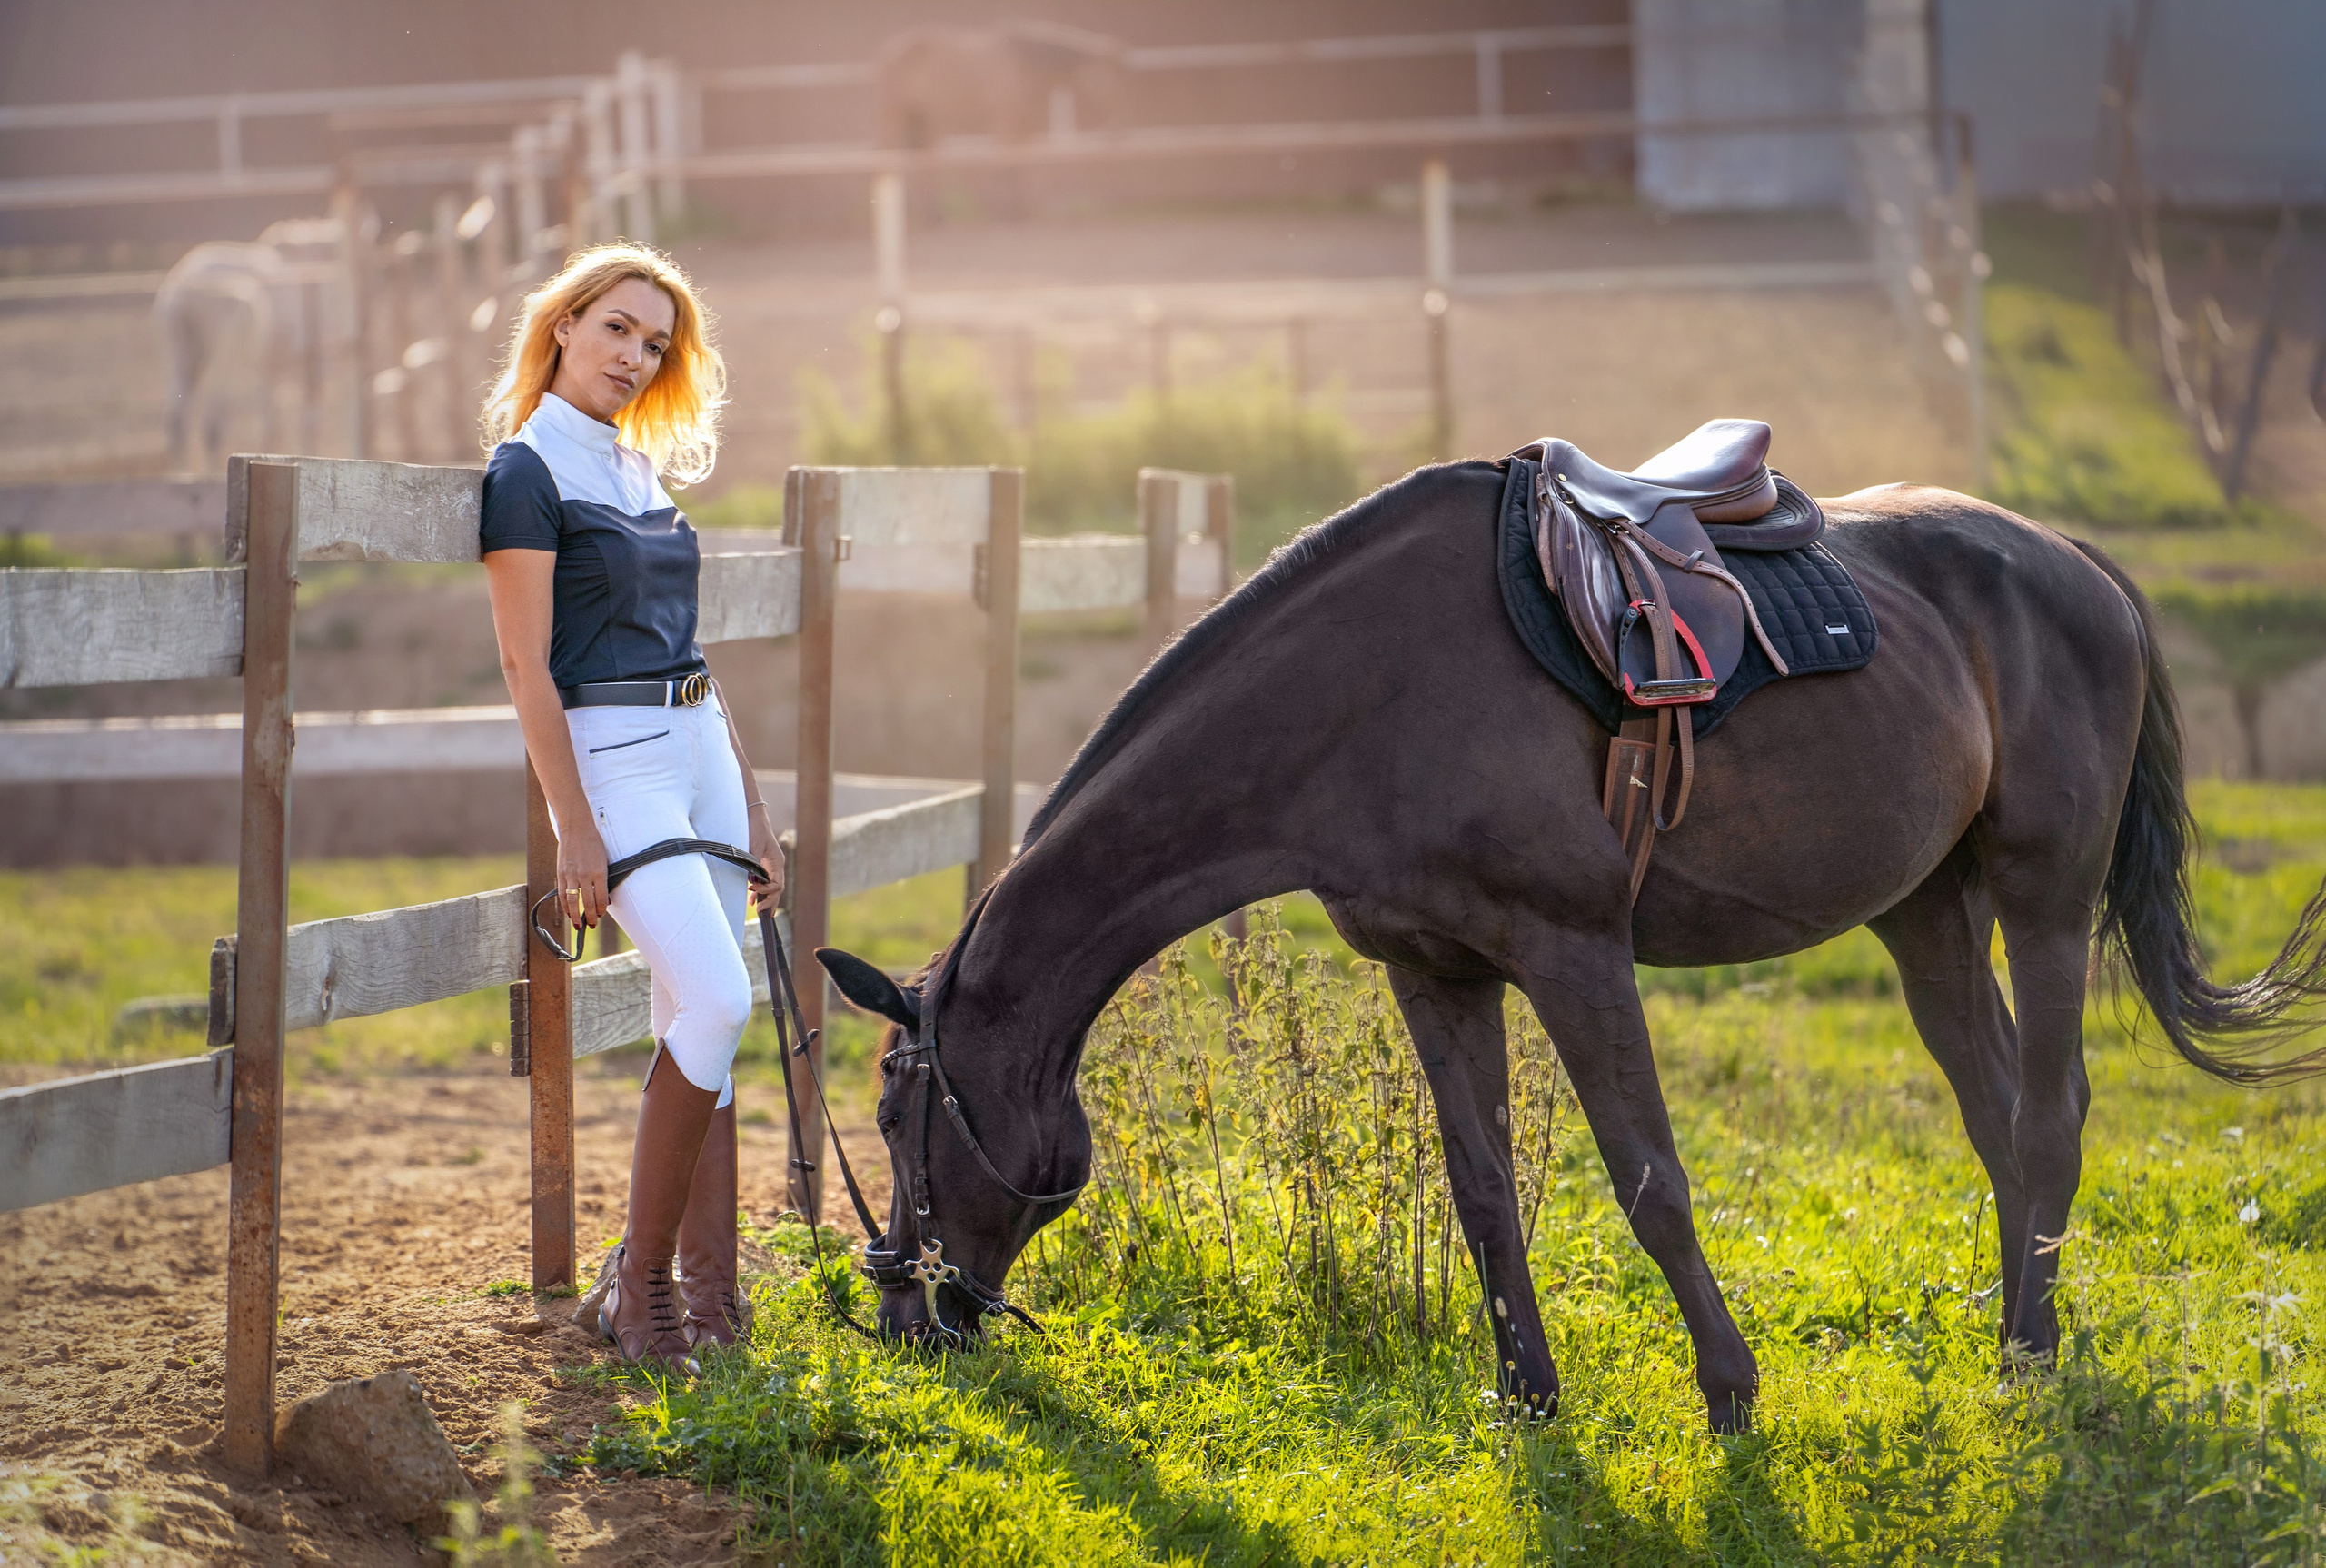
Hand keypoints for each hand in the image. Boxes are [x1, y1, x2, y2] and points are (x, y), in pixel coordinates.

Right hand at [557, 816, 610, 930]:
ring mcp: (571, 875)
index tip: (601, 915)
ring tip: (578, 925)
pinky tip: (568, 912)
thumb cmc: (594, 843)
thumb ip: (603, 879)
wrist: (577, 829)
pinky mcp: (561, 873)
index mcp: (599, 872)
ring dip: (575, 916)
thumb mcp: (604, 860)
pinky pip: (562, 893)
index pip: (601, 898)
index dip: (601, 910)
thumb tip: (603, 898)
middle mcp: (585, 875)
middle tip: (592, 925)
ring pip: (573, 901)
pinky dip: (565, 905)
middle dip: (590, 917)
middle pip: (587, 903)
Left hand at [746, 801, 783, 908]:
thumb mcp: (754, 846)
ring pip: (773, 887)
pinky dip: (760, 891)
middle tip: (760, 911)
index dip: (766, 891)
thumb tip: (752, 880)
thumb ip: (754, 863)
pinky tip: (753, 898)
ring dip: (766, 898)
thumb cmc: (755, 828)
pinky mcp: (764, 864)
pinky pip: (766, 881)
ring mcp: (771, 866)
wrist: (753, 816)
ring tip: (758, 909)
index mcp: (778, 862)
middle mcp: (776, 866)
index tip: (752, 890)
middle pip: (778, 889)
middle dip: (770, 901)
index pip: (777, 884)